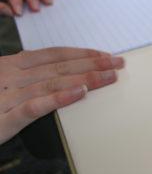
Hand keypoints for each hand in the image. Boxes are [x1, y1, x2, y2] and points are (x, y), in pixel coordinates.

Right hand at [0, 47, 124, 144]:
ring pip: (53, 83)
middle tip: (118, 63)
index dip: (82, 54)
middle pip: (59, 68)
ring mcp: (7, 97)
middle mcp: (11, 77)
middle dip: (92, 65)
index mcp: (11, 66)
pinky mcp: (3, 119)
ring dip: (85, 79)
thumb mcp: (1, 82)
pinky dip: (58, 98)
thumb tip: (61, 75)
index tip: (106, 55)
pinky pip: (34, 107)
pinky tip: (79, 94)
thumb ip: (26, 77)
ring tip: (109, 77)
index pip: (54, 56)